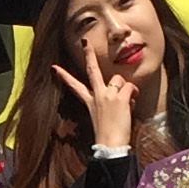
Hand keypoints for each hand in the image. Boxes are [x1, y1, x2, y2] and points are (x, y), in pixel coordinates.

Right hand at [50, 31, 137, 156]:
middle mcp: (97, 96)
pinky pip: (130, 87)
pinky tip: (132, 103)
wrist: (110, 144)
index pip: (75, 86)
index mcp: (90, 102)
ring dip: (126, 88)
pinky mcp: (119, 98)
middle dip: (88, 55)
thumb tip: (126, 97)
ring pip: (119, 79)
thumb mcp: (103, 117)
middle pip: (92, 71)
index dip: (64, 76)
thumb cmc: (108, 134)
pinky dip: (134, 93)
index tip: (54, 68)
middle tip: (85, 42)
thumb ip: (111, 104)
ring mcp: (107, 95)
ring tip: (127, 101)